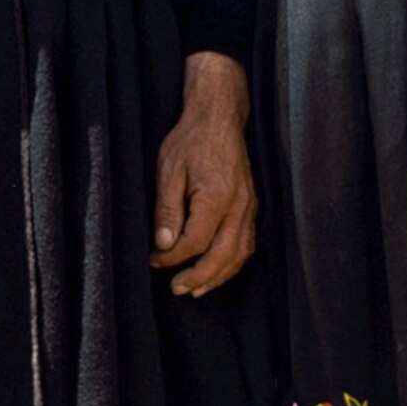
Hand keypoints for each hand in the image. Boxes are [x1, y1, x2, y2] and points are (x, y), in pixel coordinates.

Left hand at [152, 50, 256, 294]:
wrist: (219, 116)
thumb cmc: (191, 139)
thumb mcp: (169, 170)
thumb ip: (167, 210)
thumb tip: (164, 244)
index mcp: (217, 197)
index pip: (195, 242)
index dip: (172, 257)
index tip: (154, 259)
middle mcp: (240, 206)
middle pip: (223, 255)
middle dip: (198, 277)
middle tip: (176, 289)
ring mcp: (250, 206)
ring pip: (240, 254)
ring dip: (218, 276)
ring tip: (196, 289)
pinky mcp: (252, 205)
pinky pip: (248, 242)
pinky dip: (233, 261)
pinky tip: (217, 269)